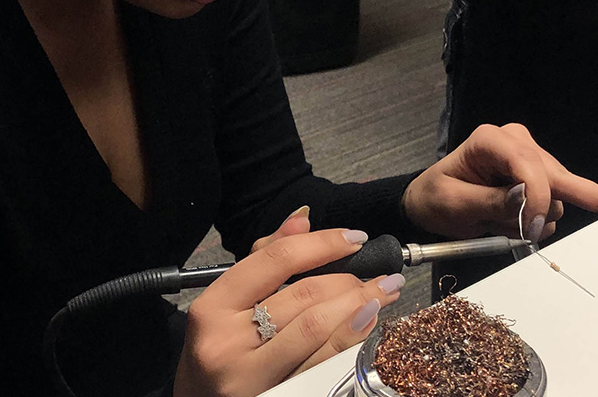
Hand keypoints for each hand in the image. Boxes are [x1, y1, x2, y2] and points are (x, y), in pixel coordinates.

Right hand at [174, 225, 404, 396]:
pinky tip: (368, 321)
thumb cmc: (218, 348)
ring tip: (383, 292)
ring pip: (316, 327)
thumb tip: (302, 219)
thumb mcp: (228, 303)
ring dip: (359, 304)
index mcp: (214, 306)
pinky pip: (322, 362)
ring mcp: (250, 375)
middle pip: (302, 294)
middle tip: (378, 273)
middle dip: (349, 279)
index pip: (276, 260)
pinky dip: (350, 337)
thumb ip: (265, 257)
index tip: (355, 238)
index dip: (322, 244)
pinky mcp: (276, 396)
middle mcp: (227, 341)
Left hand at [402, 123, 597, 242]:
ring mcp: (530, 158)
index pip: (527, 164)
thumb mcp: (454, 204)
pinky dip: (535, 220)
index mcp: (489, 140)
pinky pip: (555, 204)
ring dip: (531, 218)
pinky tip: (511, 219)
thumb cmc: (436, 199)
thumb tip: (525, 199)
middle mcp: (516, 141)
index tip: (530, 228)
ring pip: (558, 195)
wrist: (432, 204)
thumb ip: (490, 202)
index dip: (536, 197)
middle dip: (541, 209)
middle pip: (553, 176)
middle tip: (527, 232)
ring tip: (498, 219)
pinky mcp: (539, 177)